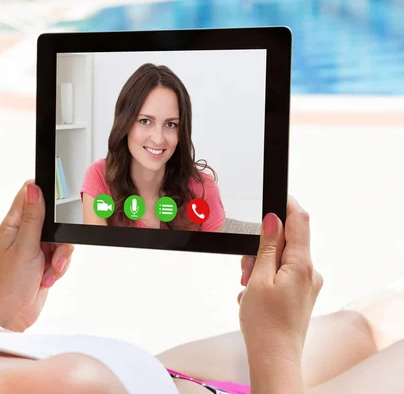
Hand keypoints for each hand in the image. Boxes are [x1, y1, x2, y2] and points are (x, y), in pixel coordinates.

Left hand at [0, 181, 73, 331]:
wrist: (13, 315)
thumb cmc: (10, 284)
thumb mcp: (25, 247)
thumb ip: (32, 217)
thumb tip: (33, 187)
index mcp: (13, 224)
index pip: (29, 195)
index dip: (44, 194)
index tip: (57, 205)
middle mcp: (24, 234)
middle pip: (53, 220)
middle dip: (59, 237)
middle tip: (52, 250)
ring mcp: (36, 248)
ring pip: (61, 240)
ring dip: (60, 257)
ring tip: (48, 270)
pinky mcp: (45, 262)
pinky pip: (62, 256)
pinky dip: (59, 268)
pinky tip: (47, 278)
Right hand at [238, 197, 322, 391]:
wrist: (274, 358)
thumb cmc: (265, 323)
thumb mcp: (258, 278)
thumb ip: (267, 246)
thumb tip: (273, 219)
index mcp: (301, 264)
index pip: (300, 221)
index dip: (287, 204)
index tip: (275, 195)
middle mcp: (309, 273)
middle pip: (286, 243)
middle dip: (262, 248)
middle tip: (245, 270)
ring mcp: (306, 285)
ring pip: (280, 261)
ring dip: (260, 267)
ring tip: (247, 288)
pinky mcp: (300, 295)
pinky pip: (281, 276)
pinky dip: (265, 280)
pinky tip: (253, 297)